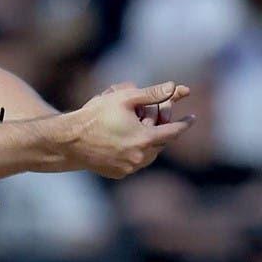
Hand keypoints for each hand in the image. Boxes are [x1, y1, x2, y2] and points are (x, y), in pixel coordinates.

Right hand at [66, 82, 193, 178]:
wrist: (69, 140)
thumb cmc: (96, 115)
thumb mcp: (124, 98)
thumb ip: (152, 93)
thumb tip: (174, 87)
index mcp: (145, 140)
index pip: (173, 132)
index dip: (184, 124)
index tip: (192, 118)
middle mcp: (140, 158)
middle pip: (160, 143)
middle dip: (161, 130)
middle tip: (159, 118)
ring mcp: (129, 169)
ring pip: (149, 155)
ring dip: (149, 142)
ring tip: (143, 130)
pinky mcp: (119, 174)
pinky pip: (135, 163)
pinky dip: (136, 152)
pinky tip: (126, 141)